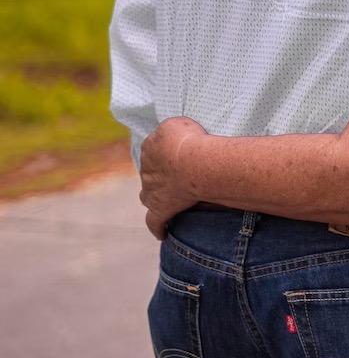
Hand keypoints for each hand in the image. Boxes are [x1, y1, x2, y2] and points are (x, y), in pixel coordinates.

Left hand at [140, 116, 207, 239]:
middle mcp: (146, 170)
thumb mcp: (176, 123)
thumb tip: (168, 136)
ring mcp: (152, 191)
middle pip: (151, 172)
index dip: (168, 151)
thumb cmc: (189, 141)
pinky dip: (157, 227)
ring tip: (167, 197)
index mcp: (149, 148)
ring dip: (154, 195)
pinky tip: (162, 233)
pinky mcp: (161, 209)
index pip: (155, 148)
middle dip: (161, 173)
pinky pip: (155, 221)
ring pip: (148, 195)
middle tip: (180, 173)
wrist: (194, 163)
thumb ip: (168, 129)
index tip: (182, 152)